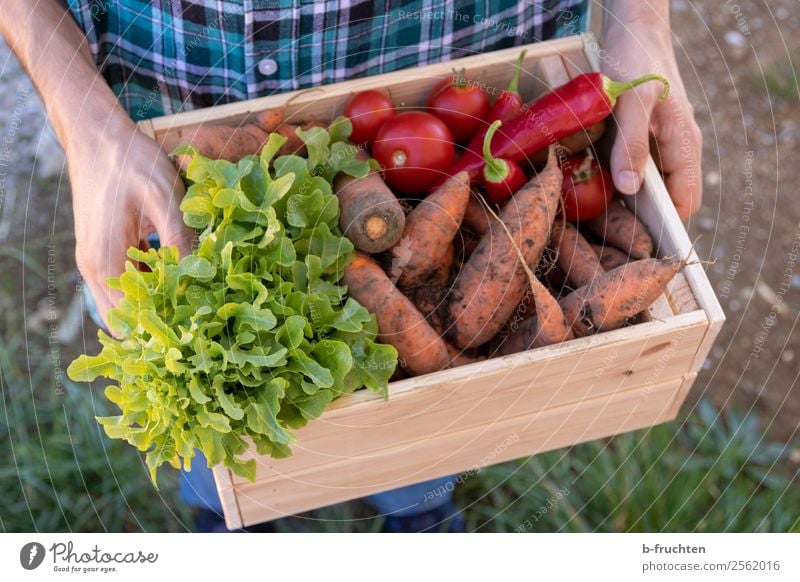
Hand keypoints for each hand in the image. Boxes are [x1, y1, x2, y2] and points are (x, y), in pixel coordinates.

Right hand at [69, 113, 193, 328]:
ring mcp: (95, 259)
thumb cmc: (130, 161)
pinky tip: (176, 274)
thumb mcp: (165, 198)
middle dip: (158, 321)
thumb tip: (199, 279)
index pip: (129, 321)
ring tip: (193, 298)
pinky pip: (125, 281)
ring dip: (154, 301)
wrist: (98, 134)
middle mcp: (94, 268)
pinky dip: (148, 284)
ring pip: (124, 301)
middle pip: (124, 318)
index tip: (195, 328)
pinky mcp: (102, 249)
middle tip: (198, 317)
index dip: (161, 329)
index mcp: (106, 261)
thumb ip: (180, 241)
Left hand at [601, 17, 702, 218]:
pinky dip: (611, 178)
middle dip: (637, 217)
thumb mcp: (632, 101)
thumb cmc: (637, 61)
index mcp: (684, 145)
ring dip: (621, 199)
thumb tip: (631, 189)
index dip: (663, 225)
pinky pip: (628, 168)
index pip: (684, 203)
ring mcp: (658, 144)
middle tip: (602, 229)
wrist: (633, 30)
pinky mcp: (639, 139)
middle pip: (663, 200)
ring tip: (590, 210)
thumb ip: (632, 144)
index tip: (632, 241)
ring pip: (644, 186)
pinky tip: (587, 181)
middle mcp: (675, 150)